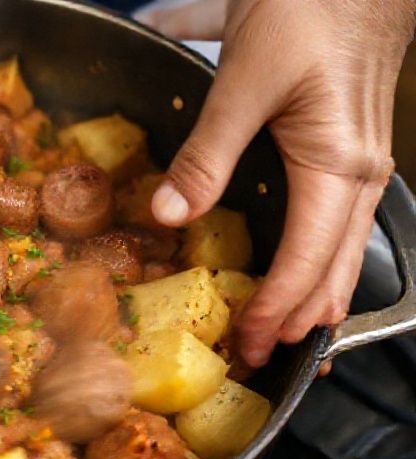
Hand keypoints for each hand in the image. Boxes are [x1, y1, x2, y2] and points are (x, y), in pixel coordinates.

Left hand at [139, 0, 413, 366]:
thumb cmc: (312, 9)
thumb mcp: (245, 81)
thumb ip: (207, 152)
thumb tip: (171, 213)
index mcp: (336, 167)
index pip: (305, 263)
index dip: (274, 308)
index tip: (246, 342)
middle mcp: (358, 175)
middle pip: (334, 271)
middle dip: (297, 318)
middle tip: (258, 352)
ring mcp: (358, 164)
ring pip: (342, 251)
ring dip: (308, 294)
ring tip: (276, 326)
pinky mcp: (347, 148)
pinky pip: (339, 224)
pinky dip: (316, 259)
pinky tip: (293, 266)